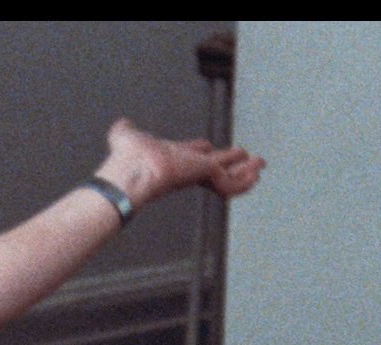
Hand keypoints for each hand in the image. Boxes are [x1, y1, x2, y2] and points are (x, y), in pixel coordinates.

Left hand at [93, 118, 263, 208]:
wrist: (131, 173)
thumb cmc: (126, 159)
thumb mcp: (126, 137)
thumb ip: (125, 131)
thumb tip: (121, 125)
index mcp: (172, 158)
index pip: (192, 156)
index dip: (202, 152)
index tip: (210, 147)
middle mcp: (186, 167)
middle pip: (214, 165)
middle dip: (230, 161)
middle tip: (246, 158)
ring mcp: (197, 173)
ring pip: (226, 175)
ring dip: (244, 170)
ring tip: (260, 164)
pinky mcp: (206, 175)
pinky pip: (230, 183)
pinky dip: (244, 181)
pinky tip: (256, 175)